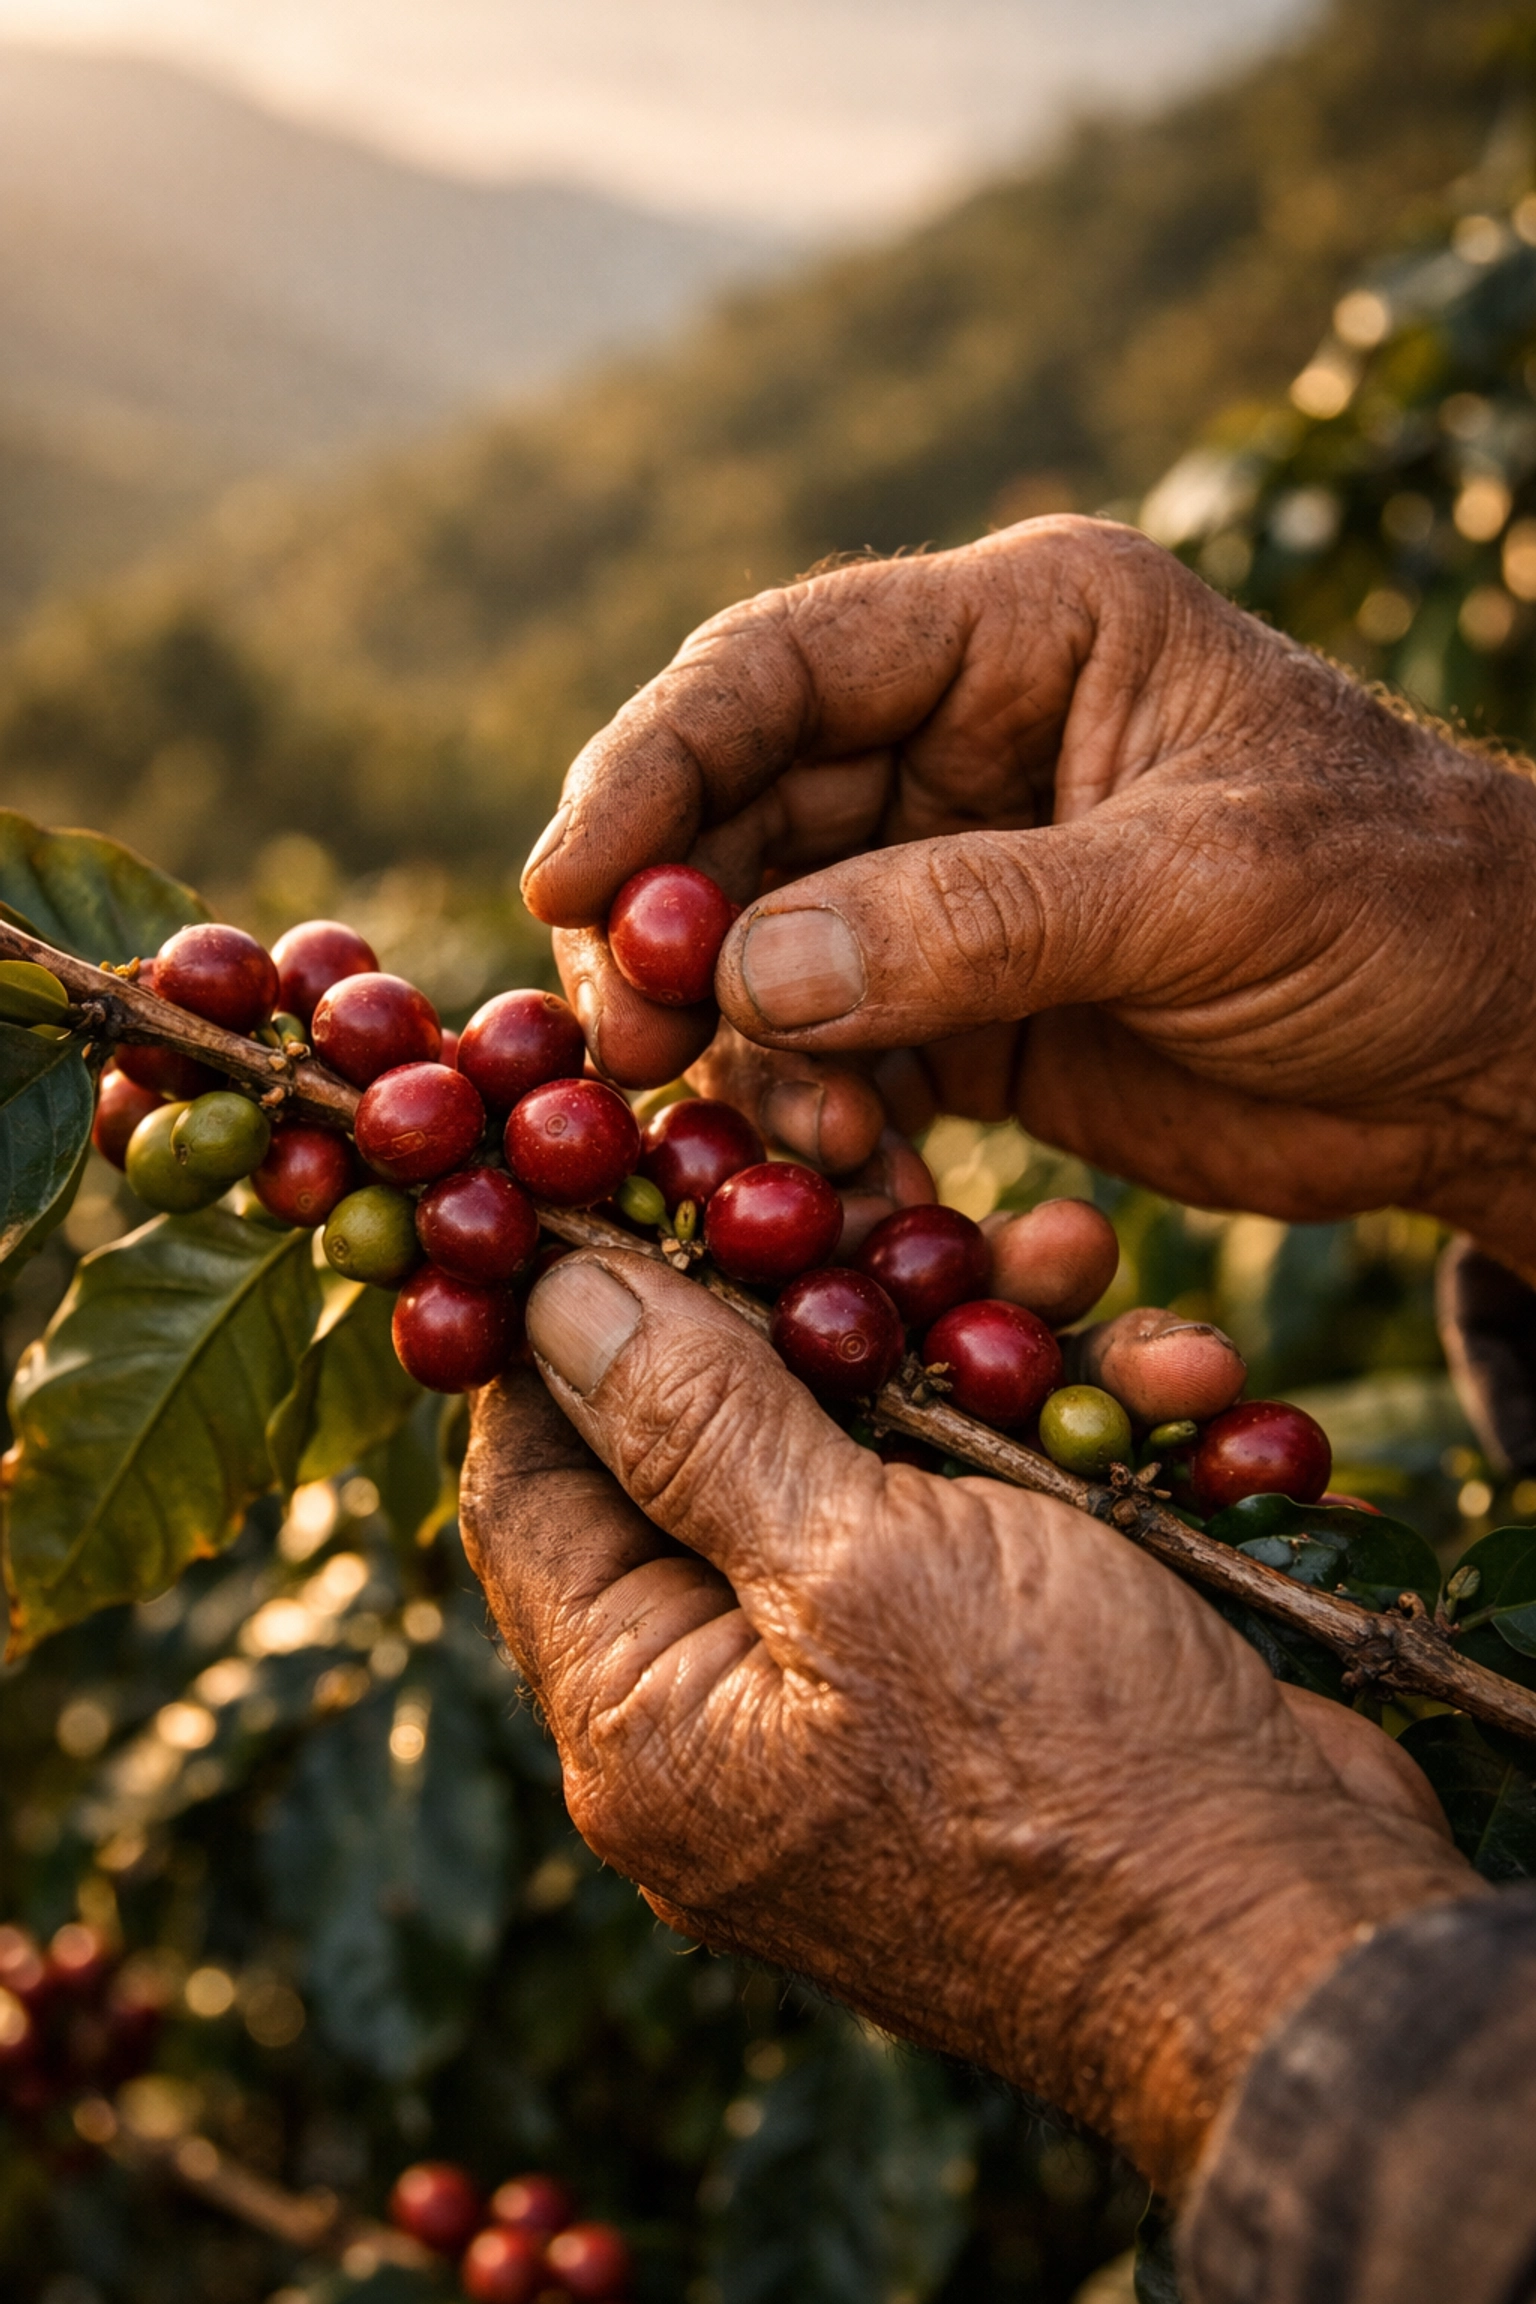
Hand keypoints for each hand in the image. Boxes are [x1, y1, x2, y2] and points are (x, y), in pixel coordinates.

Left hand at [461, 1249, 1476, 2197]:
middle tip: (877, 1191)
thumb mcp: (862, 1567)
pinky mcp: (990, 1682)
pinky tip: (1159, 1365)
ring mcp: (862, 1704)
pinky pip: (978, 1521)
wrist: (1304, 1951)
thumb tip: (548, 1300)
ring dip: (969, 1352)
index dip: (555, 1329)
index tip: (613, 1184)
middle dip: (810, 1305)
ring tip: (1065, 1255)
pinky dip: (1052, 1437)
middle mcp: (728, 1719)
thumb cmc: (1067, 1774)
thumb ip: (696, 1424)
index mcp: (641, 1718)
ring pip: (870, 1465)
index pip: (528, 1483)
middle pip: (708, 1455)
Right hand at [523, 520, 1535, 1278]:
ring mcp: (948, 879)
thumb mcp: (1204, 893)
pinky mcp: (959, 1006)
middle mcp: (960, 740)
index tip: (564, 884)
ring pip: (764, 950)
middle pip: (739, 816)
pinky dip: (818, 1124)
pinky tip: (850, 1188)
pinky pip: (832, 1055)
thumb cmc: (1399, 912)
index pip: (781, 668)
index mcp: (1022, 635)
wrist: (1492, 1055)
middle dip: (670, 935)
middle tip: (625, 1052)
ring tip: (791, 1151)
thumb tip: (744, 972)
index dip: (653, 764)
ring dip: (744, 1053)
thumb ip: (979, 920)